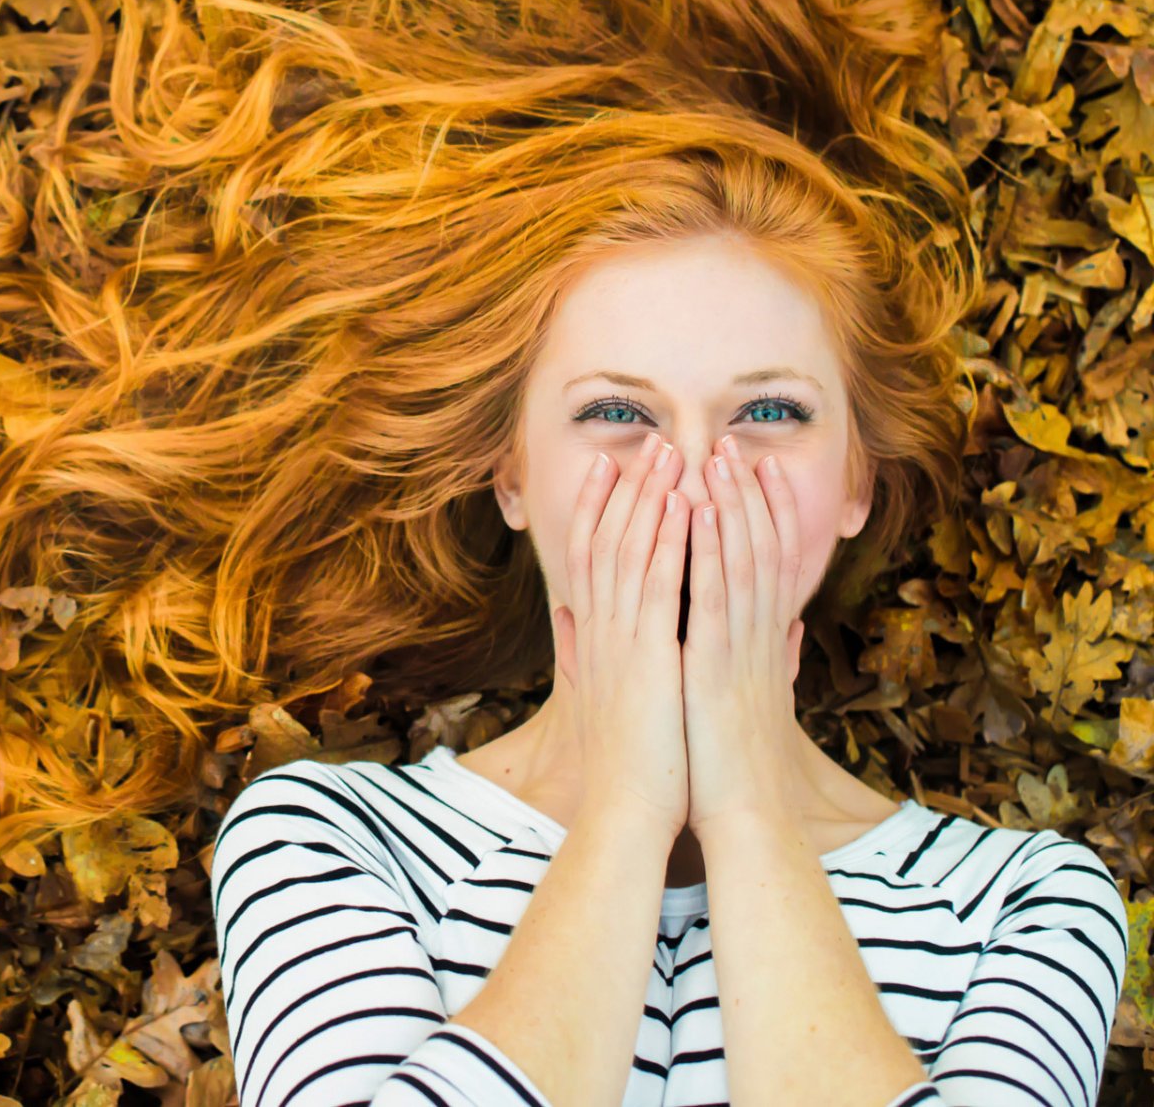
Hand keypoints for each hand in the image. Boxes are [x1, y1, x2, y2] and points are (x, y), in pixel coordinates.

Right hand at [555, 430, 690, 842]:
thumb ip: (583, 653)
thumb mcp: (599, 696)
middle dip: (626, 487)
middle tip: (645, 440)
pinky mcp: (649, 653)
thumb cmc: (626, 762)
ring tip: (669, 453)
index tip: (609, 466)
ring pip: (630, 551)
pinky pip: (659, 583)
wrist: (628, 810)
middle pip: (606, 540)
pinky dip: (669, 540)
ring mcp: (621, 638)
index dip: (596, 507)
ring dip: (650, 498)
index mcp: (593, 638)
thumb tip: (568, 622)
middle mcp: (599, 628)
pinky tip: (685, 504)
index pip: (589, 556)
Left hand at [681, 431, 806, 839]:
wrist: (748, 818)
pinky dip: (705, 549)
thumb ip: (777, 663)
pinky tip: (695, 514)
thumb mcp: (763, 703)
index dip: (768, 512)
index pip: (770, 563)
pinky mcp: (715, 662)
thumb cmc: (742, 767)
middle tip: (739, 442)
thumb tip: (792, 636)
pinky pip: (711, 593)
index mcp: (764, 643)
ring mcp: (740, 646)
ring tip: (720, 457)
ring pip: (740, 561)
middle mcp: (759, 636)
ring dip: (731, 505)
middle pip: (761, 549)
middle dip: (750, 493)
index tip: (760, 468)